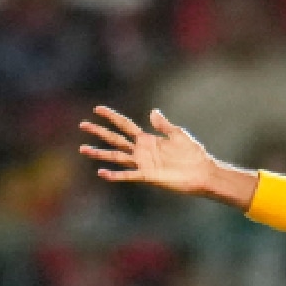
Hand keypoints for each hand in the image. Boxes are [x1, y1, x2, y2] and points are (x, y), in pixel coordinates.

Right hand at [79, 106, 216, 195]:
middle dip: (99, 132)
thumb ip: (164, 125)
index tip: (97, 109)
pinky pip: (128, 175)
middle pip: (116, 139)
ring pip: (116, 157)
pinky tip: (101, 173)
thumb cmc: (194, 154)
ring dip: (100, 153)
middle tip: (83, 125)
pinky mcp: (148, 176)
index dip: (111, 117)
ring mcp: (143, 164)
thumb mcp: (178, 134)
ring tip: (83, 149)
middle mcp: (142, 151)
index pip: (125, 125)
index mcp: (148, 139)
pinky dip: (115, 175)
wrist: (202, 172)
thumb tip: (153, 111)